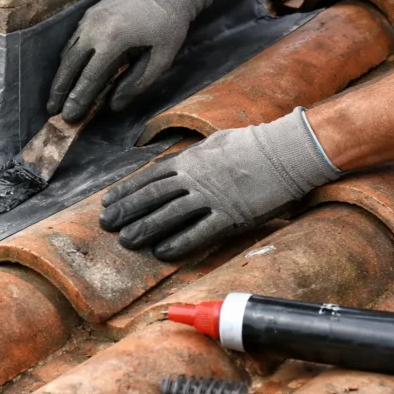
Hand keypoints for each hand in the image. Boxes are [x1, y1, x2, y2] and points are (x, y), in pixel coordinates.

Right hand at [47, 0, 212, 122]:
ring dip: (61, 75)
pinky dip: (68, 59)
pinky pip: (73, 41)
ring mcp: (89, 19)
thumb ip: (136, 83)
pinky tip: (68, 72)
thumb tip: (112, 105)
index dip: (78, 99)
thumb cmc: (168, 26)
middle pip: (70, 65)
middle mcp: (94, 28)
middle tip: (53, 110)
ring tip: (56, 96)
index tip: (69, 116)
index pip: (90, 77)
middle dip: (60, 89)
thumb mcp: (161, 59)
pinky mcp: (89, 14)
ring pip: (67, 52)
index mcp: (114, 40)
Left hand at [100, 109, 340, 260]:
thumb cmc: (253, 144)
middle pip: (153, 196)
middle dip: (127, 211)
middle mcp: (196, 178)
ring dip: (146, 228)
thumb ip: (194, 155)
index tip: (108, 202)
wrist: (286, 150)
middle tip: (107, 225)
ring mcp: (212, 197)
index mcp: (191, 159)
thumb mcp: (216, 142)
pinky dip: (180, 242)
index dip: (126, 191)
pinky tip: (162, 252)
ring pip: (170, 214)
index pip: (149, 177)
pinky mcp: (231, 214)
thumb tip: (177, 164)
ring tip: (127, 240)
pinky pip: (200, 232)